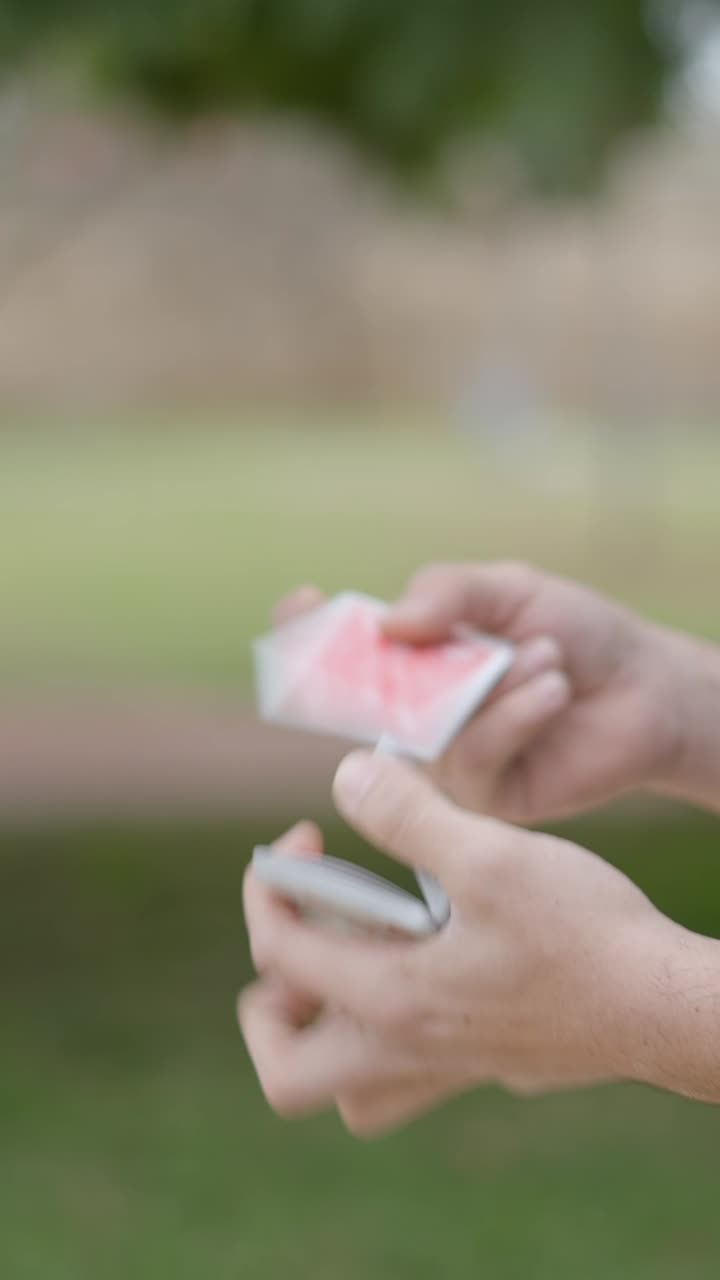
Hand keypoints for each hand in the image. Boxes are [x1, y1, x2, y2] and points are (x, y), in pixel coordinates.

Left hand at [240, 751, 690, 1136]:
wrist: (666, 1004)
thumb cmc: (583, 934)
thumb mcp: (490, 855)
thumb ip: (408, 816)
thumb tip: (346, 776)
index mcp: (392, 1000)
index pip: (278, 954)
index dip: (269, 884)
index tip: (305, 836)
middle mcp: (407, 1051)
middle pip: (287, 1072)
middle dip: (268, 1005)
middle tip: (300, 937)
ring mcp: (447, 1069)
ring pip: (348, 1090)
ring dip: (325, 1033)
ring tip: (350, 958)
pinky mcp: (484, 1065)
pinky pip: (405, 1074)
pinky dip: (387, 1030)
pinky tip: (431, 960)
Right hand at [273, 579, 571, 815]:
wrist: (645, 689)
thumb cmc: (577, 632)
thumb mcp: (511, 590)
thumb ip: (450, 594)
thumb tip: (387, 624)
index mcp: (416, 653)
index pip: (344, 643)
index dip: (308, 630)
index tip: (300, 606)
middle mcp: (419, 708)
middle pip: (359, 698)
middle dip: (370, 674)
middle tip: (401, 651)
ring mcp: (446, 756)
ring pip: (429, 726)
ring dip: (493, 684)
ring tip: (549, 657)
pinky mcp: (481, 796)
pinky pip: (471, 758)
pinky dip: (514, 716)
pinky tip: (553, 690)